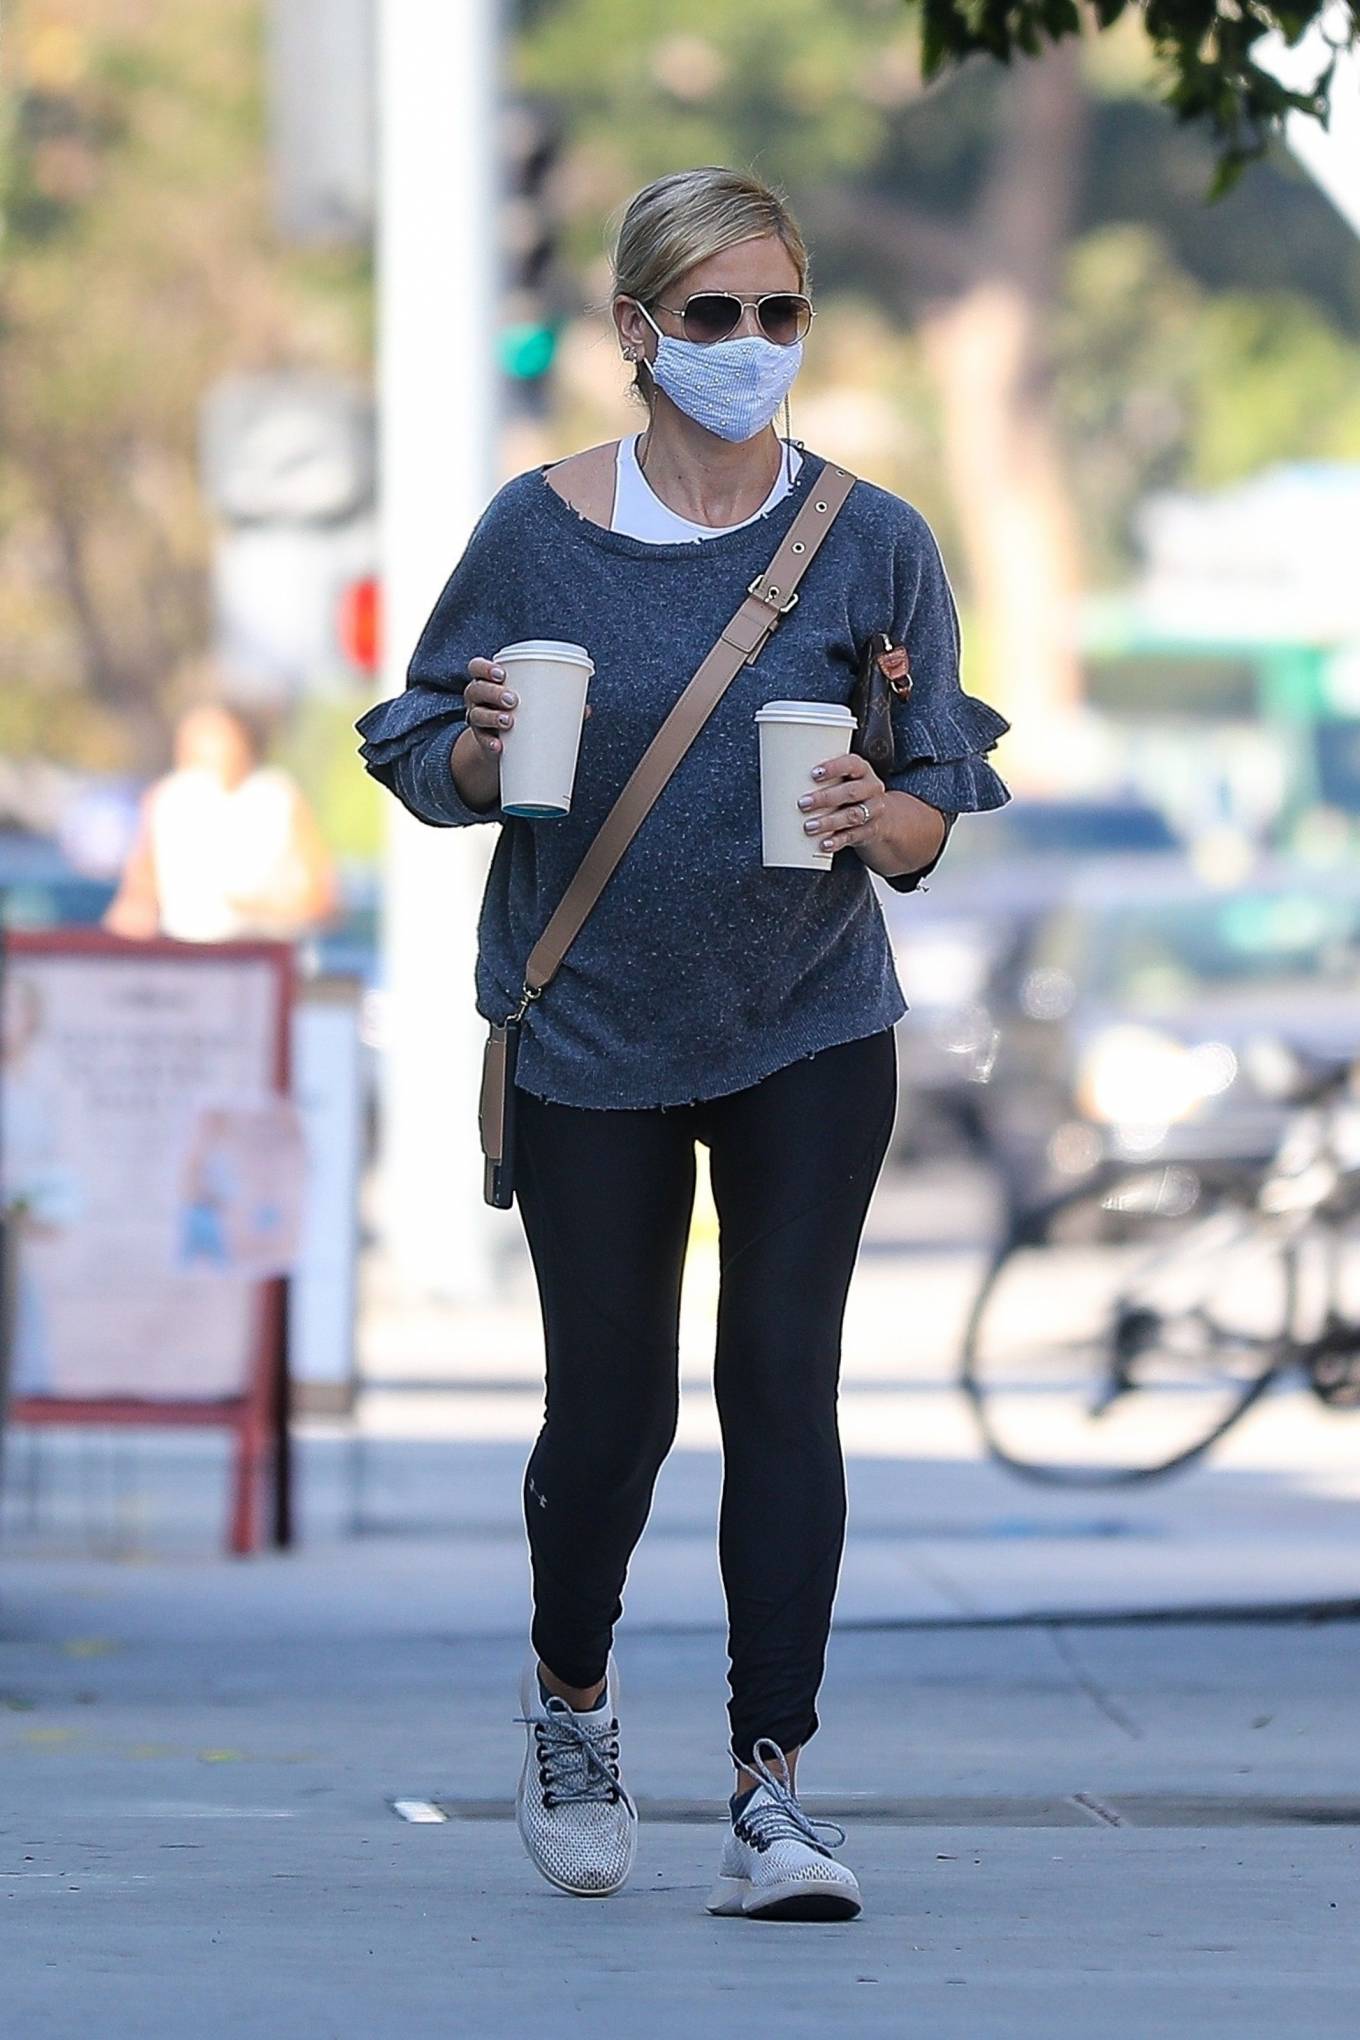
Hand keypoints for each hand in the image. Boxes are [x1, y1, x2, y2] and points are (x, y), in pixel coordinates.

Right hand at [464, 657, 592, 758]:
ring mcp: (477, 718)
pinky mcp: (481, 739)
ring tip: (510, 721)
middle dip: (494, 693)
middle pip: (477, 689)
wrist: (504, 743)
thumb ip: (556, 702)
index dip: (485, 668)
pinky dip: (490, 743)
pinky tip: (500, 746)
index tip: (502, 673)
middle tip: (514, 700)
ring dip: (492, 716)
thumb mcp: (533, 702)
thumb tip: (586, 709)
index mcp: (489, 682)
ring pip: (476, 714)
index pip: (477, 668)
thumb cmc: (521, 712)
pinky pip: (481, 740)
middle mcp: (478, 698)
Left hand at [797, 751, 885, 856]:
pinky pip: (854, 836)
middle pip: (850, 792)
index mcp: (862, 771)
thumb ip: (822, 780)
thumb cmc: (851, 794)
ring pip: (853, 816)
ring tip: (809, 827)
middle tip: (802, 803)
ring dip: (828, 822)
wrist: (883, 818)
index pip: (851, 764)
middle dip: (825, 798)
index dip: (833, 768)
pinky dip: (837, 841)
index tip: (813, 774)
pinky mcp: (870, 830)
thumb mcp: (843, 781)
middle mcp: (871, 788)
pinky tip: (824, 844)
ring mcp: (873, 810)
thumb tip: (781, 782)